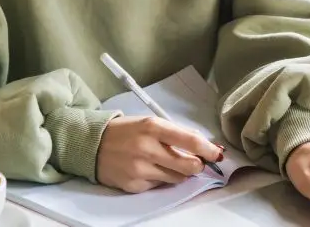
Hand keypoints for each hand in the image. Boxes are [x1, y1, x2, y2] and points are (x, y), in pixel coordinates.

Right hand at [95, 116, 225, 193]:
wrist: (91, 144)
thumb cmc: (125, 131)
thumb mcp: (149, 123)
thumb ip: (174, 133)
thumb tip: (202, 144)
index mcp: (153, 127)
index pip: (190, 140)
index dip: (208, 149)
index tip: (218, 154)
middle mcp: (147, 148)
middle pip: (189, 165)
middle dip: (197, 165)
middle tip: (196, 162)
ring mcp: (140, 169)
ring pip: (177, 178)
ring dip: (179, 172)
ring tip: (166, 163)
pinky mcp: (134, 185)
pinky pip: (160, 185)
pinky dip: (161, 179)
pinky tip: (149, 169)